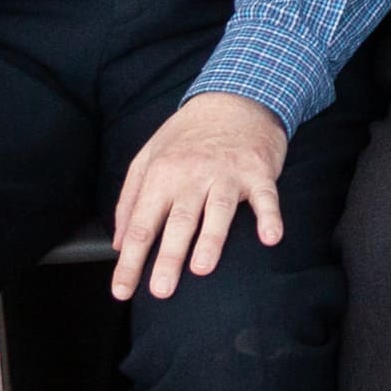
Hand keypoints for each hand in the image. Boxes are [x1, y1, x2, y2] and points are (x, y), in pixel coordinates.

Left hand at [107, 90, 291, 298]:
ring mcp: (227, 173)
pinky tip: (270, 237)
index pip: (141, 225)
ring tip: (202, 269)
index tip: (122, 291)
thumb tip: (120, 243)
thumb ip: (130, 199)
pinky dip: (269, 217)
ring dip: (211, 240)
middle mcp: (192, 175)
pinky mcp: (258, 172)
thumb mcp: (149, 157)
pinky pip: (264, 197)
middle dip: (168, 258)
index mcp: (161, 174)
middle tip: (160, 291)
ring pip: (217, 211)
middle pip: (178, 222)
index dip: (130, 262)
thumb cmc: (188, 135)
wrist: (234, 99)